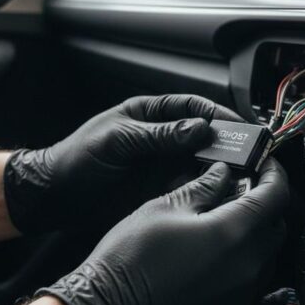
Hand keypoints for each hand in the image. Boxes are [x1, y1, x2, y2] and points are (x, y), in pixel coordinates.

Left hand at [3, 94, 239, 235]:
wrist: (54, 196)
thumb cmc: (75, 159)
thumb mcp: (116, 141)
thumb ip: (157, 136)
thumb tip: (199, 128)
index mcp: (148, 115)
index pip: (191, 107)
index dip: (217, 114)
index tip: (239, 126)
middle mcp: (160, 138)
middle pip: (203, 136)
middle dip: (226, 144)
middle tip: (249, 155)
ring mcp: (160, 165)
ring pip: (200, 163)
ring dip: (219, 169)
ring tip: (239, 177)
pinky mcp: (159, 190)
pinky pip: (189, 187)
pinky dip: (205, 190)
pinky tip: (217, 195)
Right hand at [40, 159, 288, 304]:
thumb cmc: (129, 260)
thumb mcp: (162, 209)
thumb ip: (200, 188)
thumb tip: (222, 174)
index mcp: (232, 234)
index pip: (275, 196)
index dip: (273, 174)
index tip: (264, 164)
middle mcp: (247, 267)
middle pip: (276, 227)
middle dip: (264, 204)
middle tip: (238, 189)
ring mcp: (241, 296)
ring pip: (266, 256)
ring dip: (253, 234)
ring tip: (221, 221)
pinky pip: (251, 281)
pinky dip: (243, 261)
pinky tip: (213, 253)